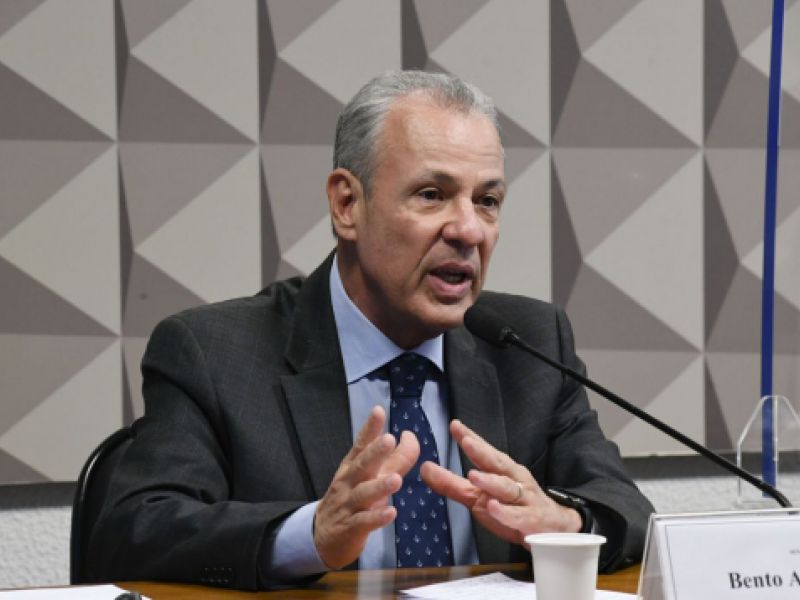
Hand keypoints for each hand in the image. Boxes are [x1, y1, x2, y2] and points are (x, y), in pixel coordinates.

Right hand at [314, 406, 418, 568]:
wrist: (322, 535)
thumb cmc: (350, 498)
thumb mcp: (367, 476)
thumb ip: (391, 459)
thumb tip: (409, 438)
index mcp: (353, 466)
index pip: (361, 444)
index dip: (370, 428)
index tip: (378, 411)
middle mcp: (349, 482)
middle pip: (362, 465)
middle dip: (375, 452)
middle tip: (389, 439)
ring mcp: (348, 504)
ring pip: (363, 494)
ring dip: (380, 486)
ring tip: (396, 480)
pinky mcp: (350, 527)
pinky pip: (364, 522)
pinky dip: (377, 518)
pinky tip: (391, 513)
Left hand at [421, 419, 581, 544]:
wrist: (552, 529)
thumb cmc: (511, 507)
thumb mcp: (477, 496)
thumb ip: (451, 484)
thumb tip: (424, 468)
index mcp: (502, 470)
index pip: (485, 451)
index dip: (471, 437)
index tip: (455, 425)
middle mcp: (514, 479)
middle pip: (497, 463)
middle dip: (482, 452)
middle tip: (466, 441)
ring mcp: (524, 499)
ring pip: (507, 488)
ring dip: (491, 481)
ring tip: (473, 475)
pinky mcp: (531, 520)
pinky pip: (518, 516)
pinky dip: (505, 512)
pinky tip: (493, 507)